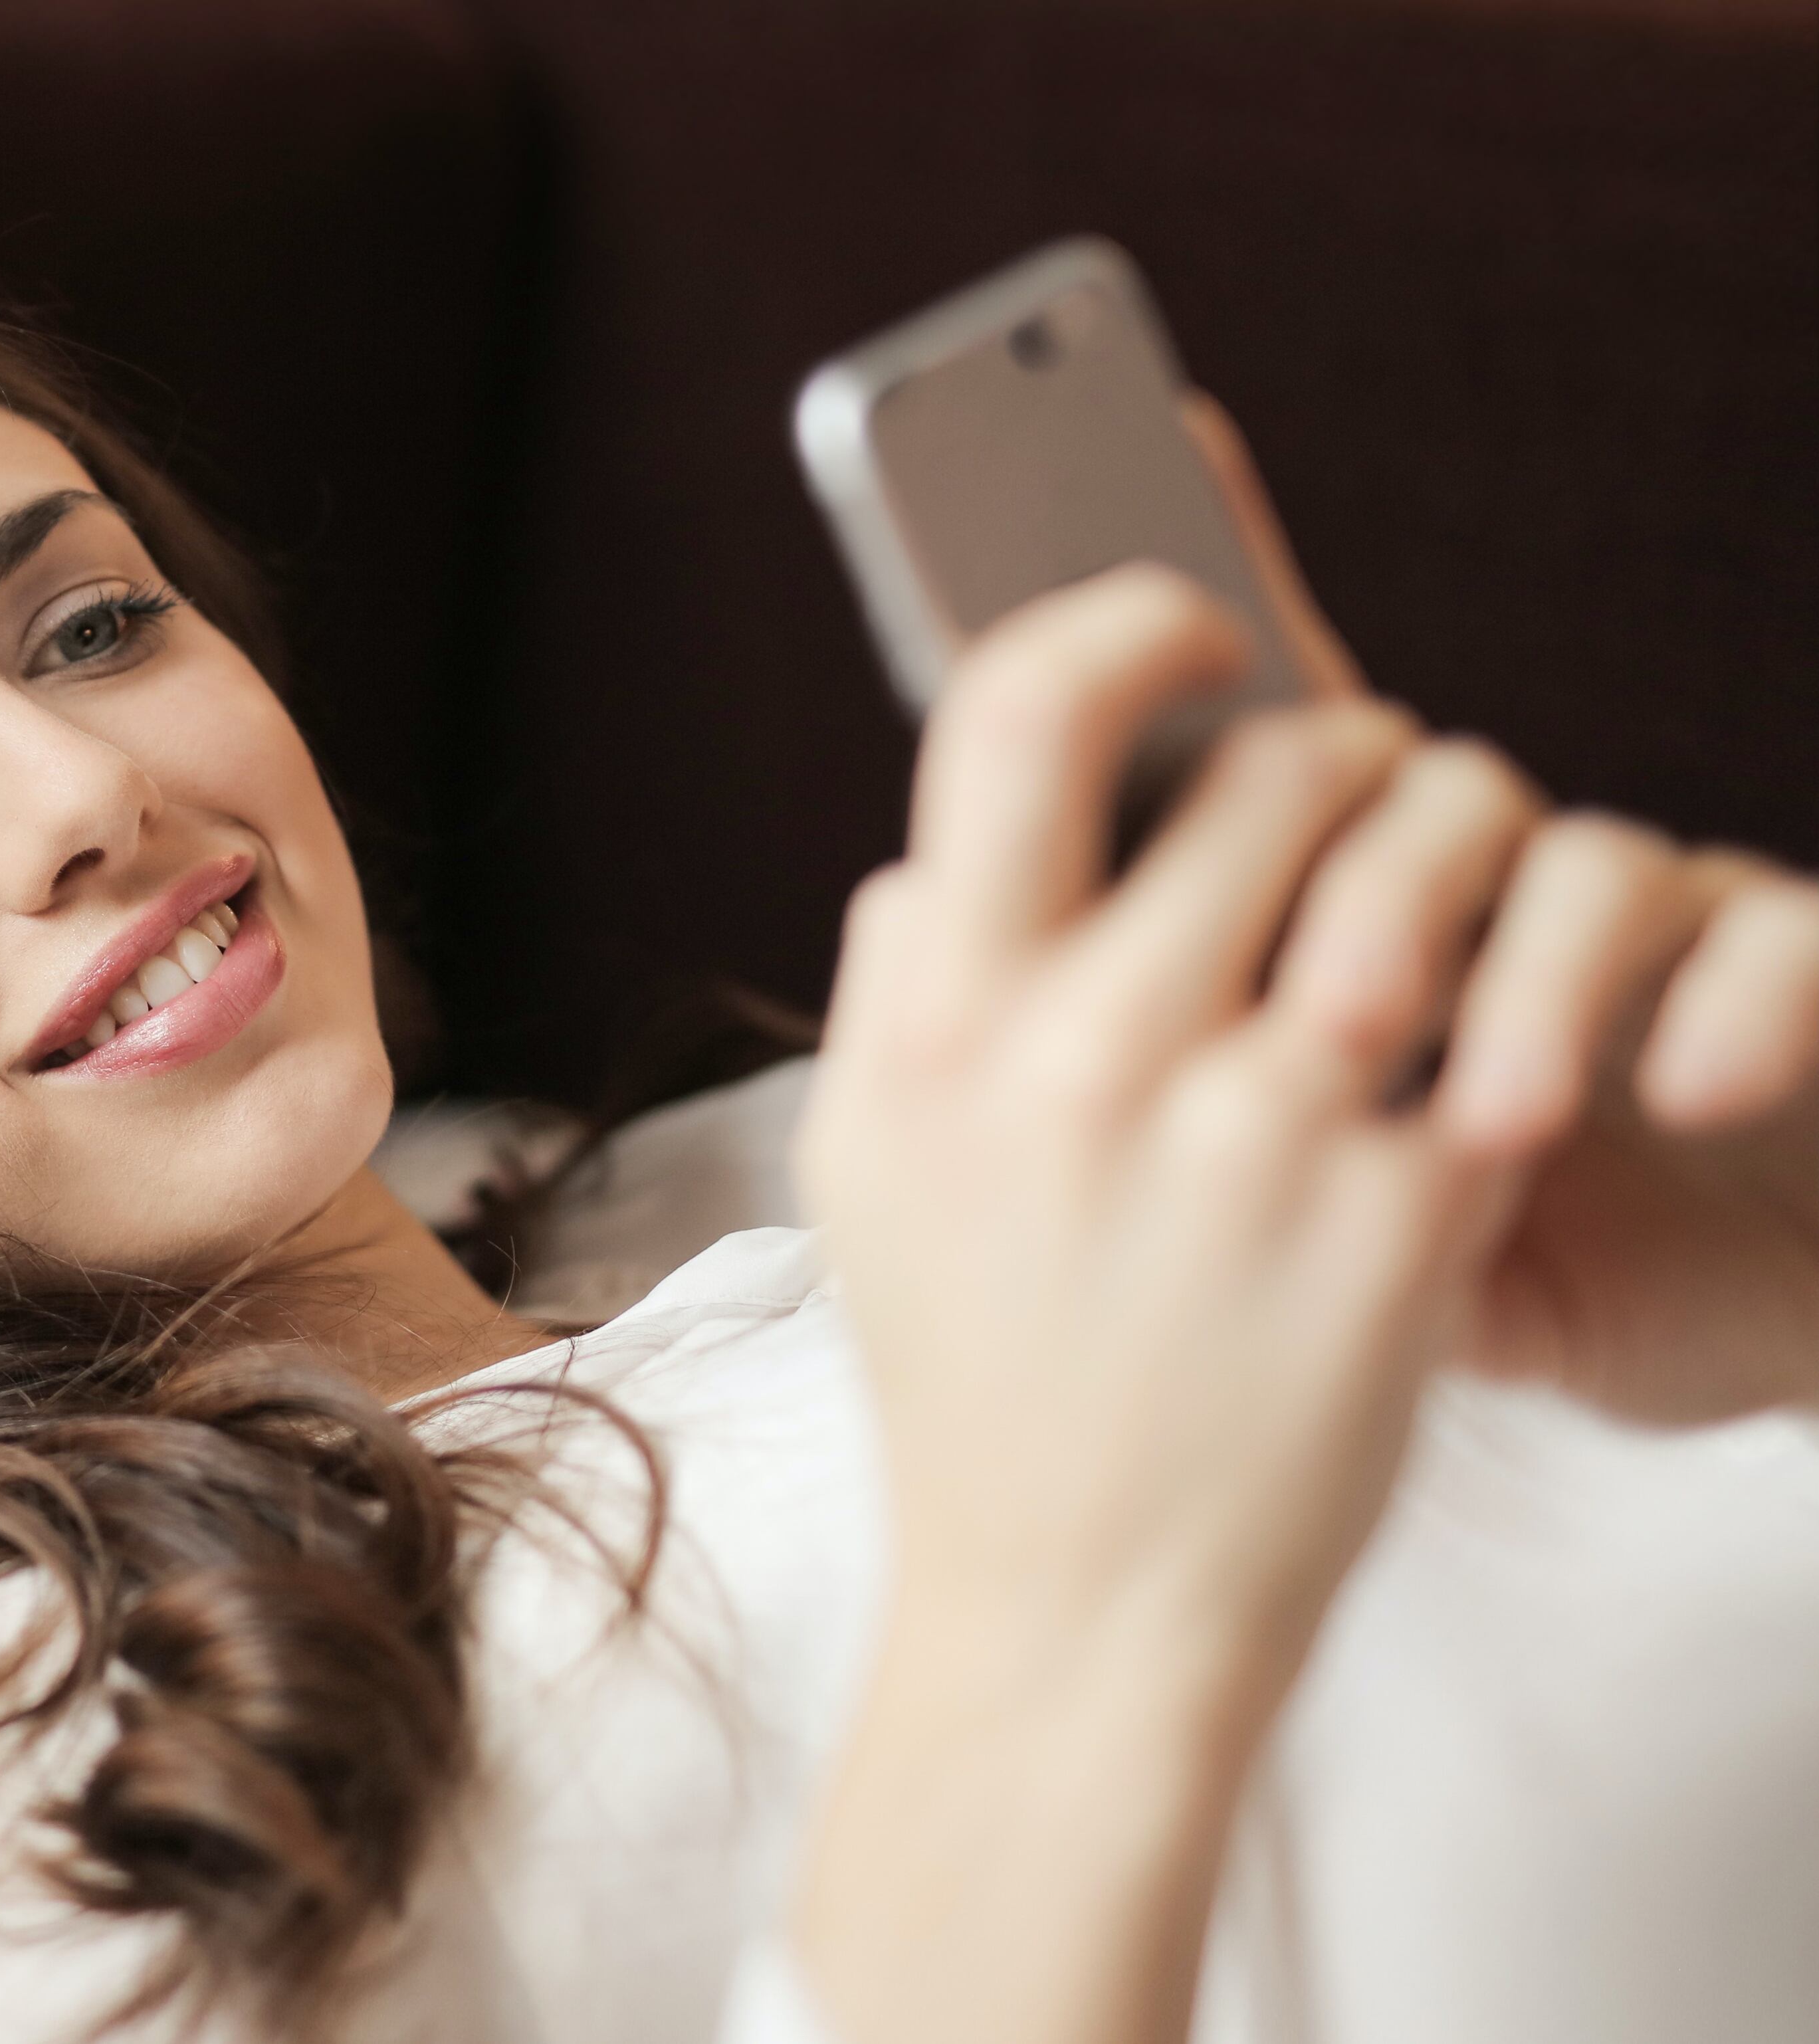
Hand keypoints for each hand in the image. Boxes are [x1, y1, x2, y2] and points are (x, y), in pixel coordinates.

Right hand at [794, 565, 1534, 2043]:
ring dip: (1446, 831)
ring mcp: (1249, 1135)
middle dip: (1330, 745)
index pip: (1021, 714)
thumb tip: (939, 843)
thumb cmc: (976, 1374)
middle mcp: (1080, 1059)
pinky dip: (1510, 991)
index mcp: (933, 1029)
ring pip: (1410, 853)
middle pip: (1260, 767)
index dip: (1123, 625)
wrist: (1083, 1610)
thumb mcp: (858, 1168)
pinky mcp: (1396, 1215)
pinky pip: (1498, 1012)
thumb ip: (888, 985)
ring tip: (1440, 872)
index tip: (1192, 631)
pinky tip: (1487, 1020)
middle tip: (1353, 780)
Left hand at [1193, 398, 1818, 1420]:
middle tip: (1321, 1029)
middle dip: (1364, 898)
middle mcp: (1476, 887)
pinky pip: (1771, 942)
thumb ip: (1116, 1045)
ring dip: (1531, 981)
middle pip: (1402, 793)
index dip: (1197, 655)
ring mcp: (1635, 929)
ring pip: (1580, 855)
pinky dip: (1737, 1005)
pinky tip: (1683, 1089)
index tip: (1178, 633)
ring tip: (1483, 1121)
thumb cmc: (1442, 1266)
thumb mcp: (1259, 1183)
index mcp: (1333, 910)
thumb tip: (909, 904)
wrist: (1700, 1350)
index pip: (1254, 750)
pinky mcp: (1787, 989)